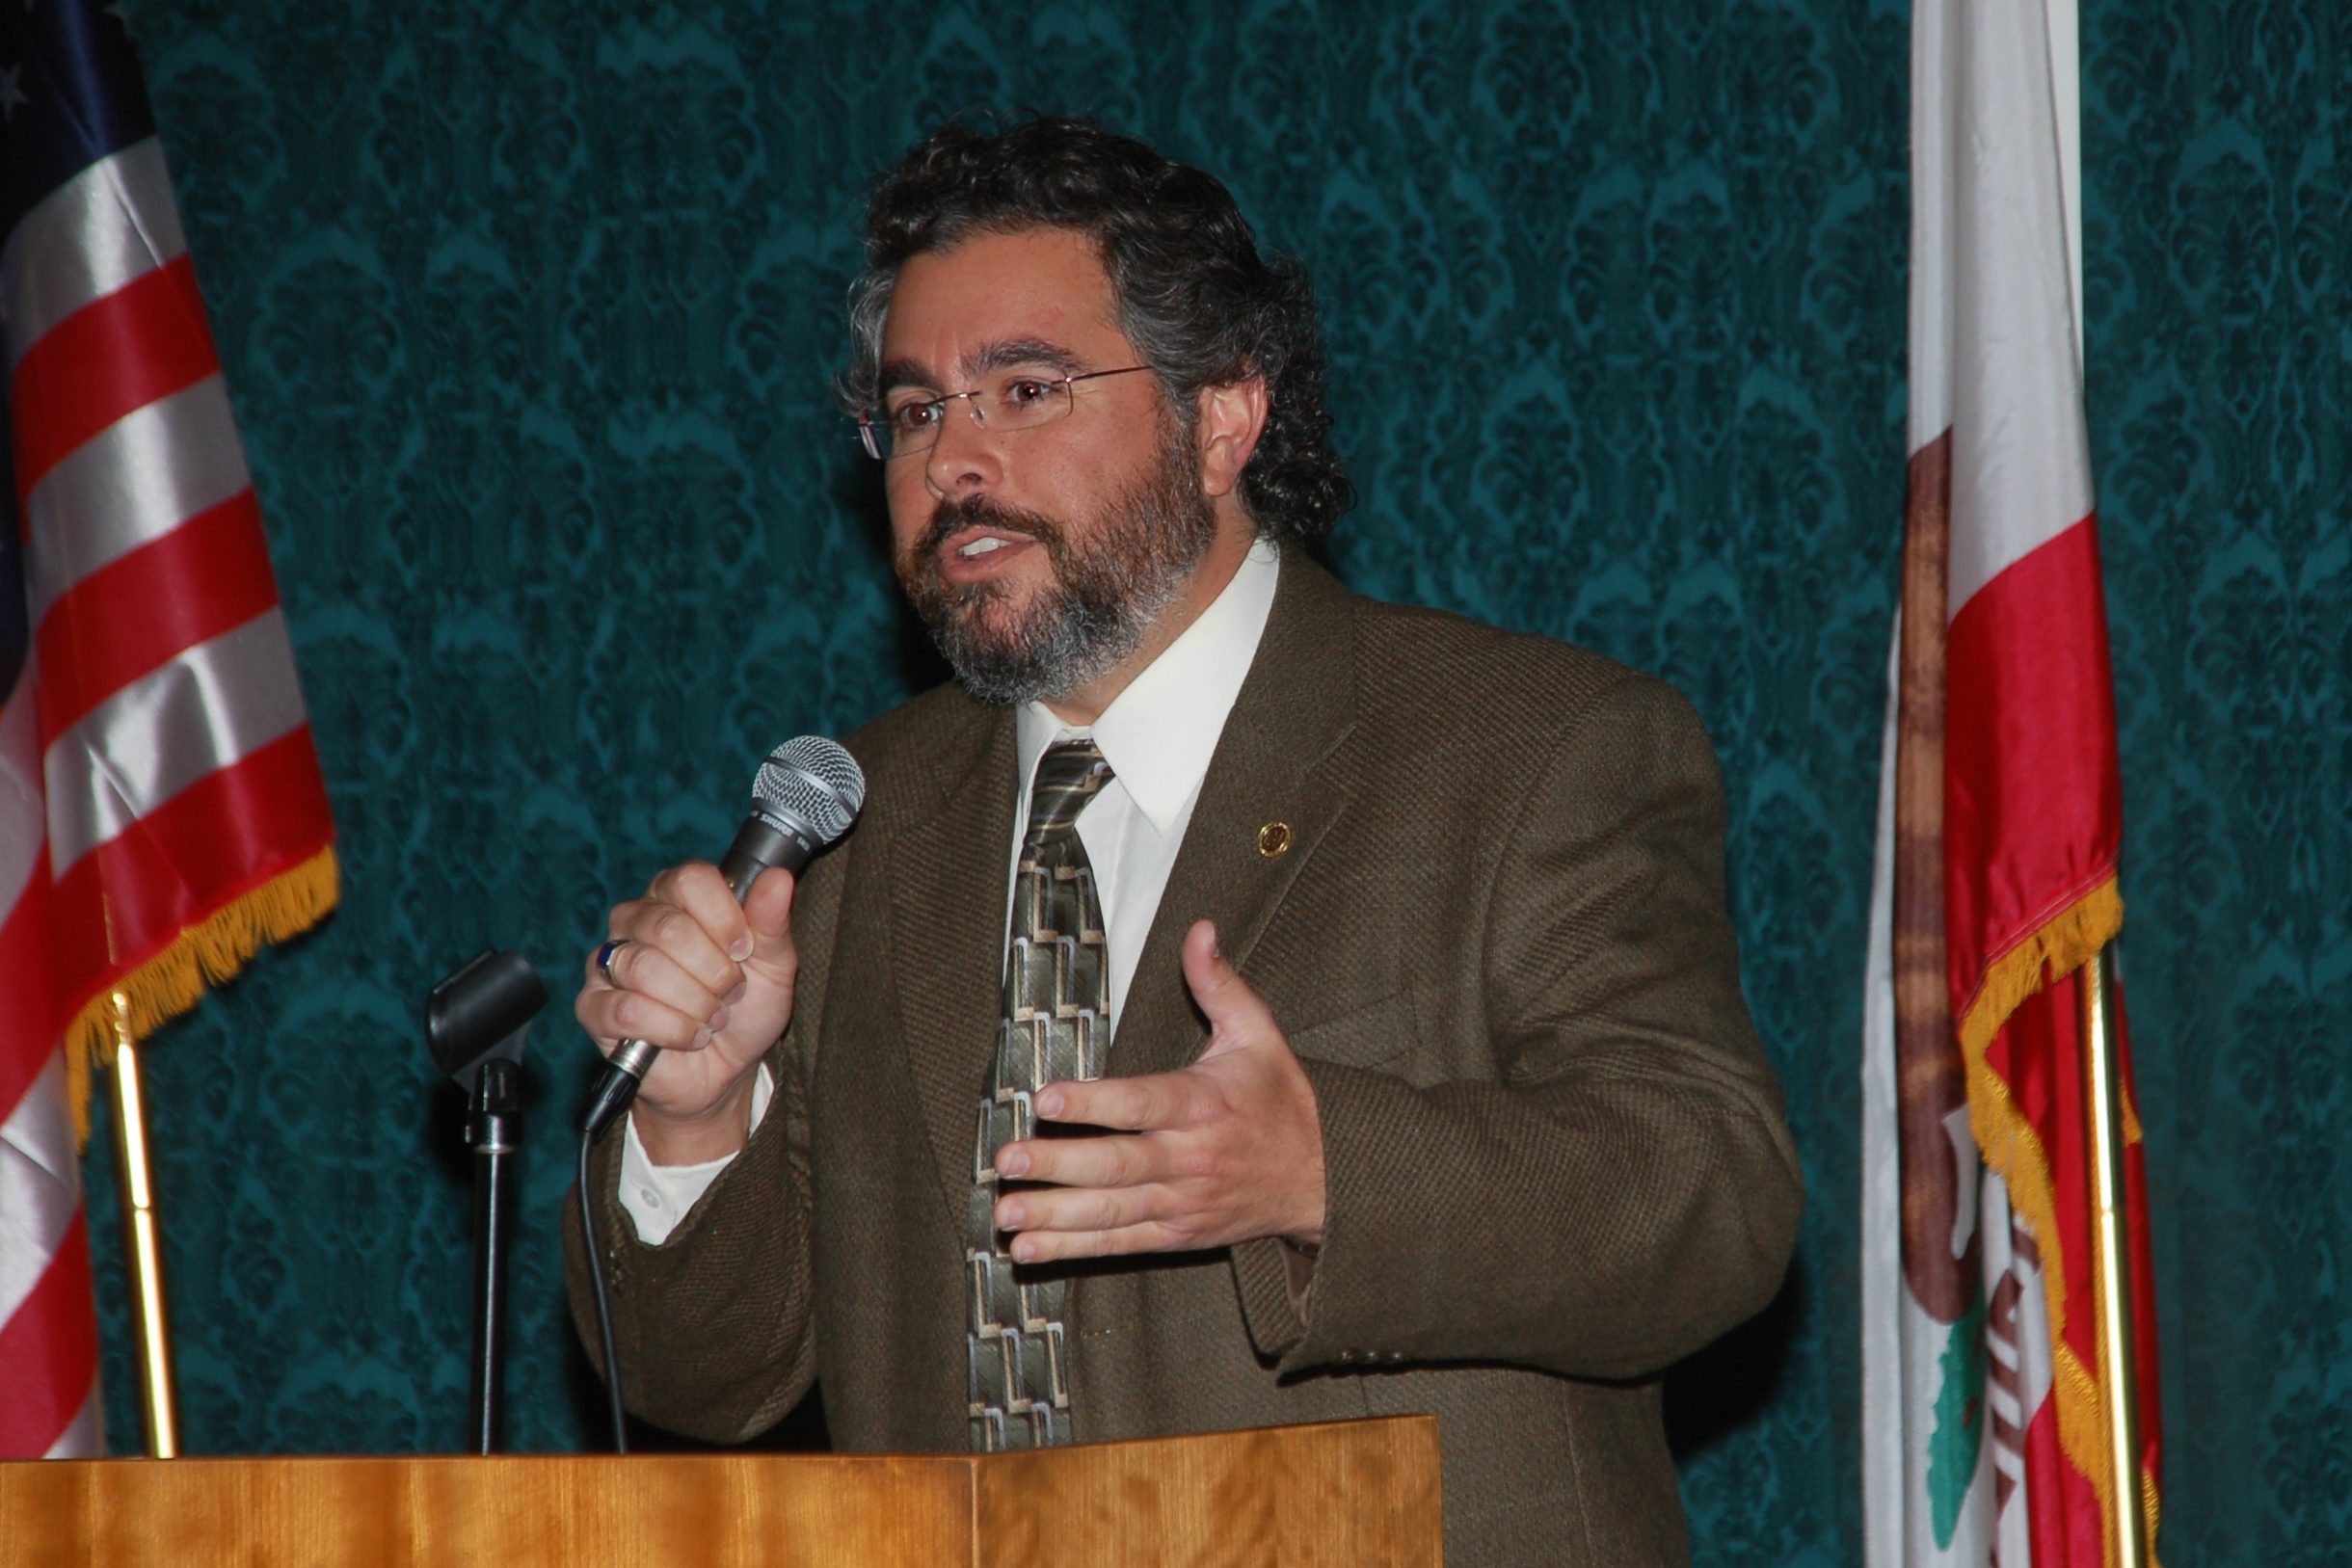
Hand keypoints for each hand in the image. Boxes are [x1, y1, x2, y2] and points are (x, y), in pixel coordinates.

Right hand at [575, 863, 798, 1163]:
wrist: (725, 1071)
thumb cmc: (745, 1009)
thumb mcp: (774, 965)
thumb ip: (772, 921)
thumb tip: (778, 878)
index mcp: (677, 895)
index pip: (690, 879)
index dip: (725, 918)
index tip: (744, 950)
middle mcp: (636, 918)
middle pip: (670, 928)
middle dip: (714, 972)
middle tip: (730, 993)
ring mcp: (608, 962)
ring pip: (646, 968)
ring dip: (695, 1003)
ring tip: (712, 1017)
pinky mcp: (594, 1006)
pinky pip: (626, 1009)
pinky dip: (671, 1030)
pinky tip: (689, 1037)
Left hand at [991, 920, 1325, 1261]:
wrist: (1325, 1178)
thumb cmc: (1281, 1100)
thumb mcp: (1258, 1034)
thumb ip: (1218, 983)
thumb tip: (1199, 929)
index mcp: (1202, 1103)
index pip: (1140, 1102)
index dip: (1092, 1103)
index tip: (1047, 1099)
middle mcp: (1190, 1157)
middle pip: (1117, 1164)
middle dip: (1057, 1164)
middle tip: (1007, 1159)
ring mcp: (1183, 1201)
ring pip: (1111, 1210)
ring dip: (1054, 1215)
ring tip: (1004, 1212)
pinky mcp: (1177, 1233)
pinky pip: (1120, 1243)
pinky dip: (1073, 1249)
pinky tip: (1028, 1248)